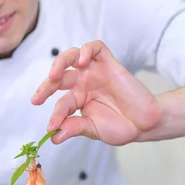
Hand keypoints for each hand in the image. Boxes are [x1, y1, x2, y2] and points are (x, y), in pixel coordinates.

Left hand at [31, 40, 162, 145]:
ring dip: (59, 63)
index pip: (61, 102)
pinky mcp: (109, 63)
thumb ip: (75, 128)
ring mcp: (95, 71)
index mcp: (77, 99)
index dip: (55, 114)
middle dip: (46, 86)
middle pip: (59, 77)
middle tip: (38, 98)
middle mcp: (83, 83)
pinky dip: (87, 50)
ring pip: (72, 57)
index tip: (51, 126)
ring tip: (53, 75)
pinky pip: (95, 48)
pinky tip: (82, 59)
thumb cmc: (121, 126)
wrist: (146, 123)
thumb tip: (54, 136)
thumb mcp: (94, 129)